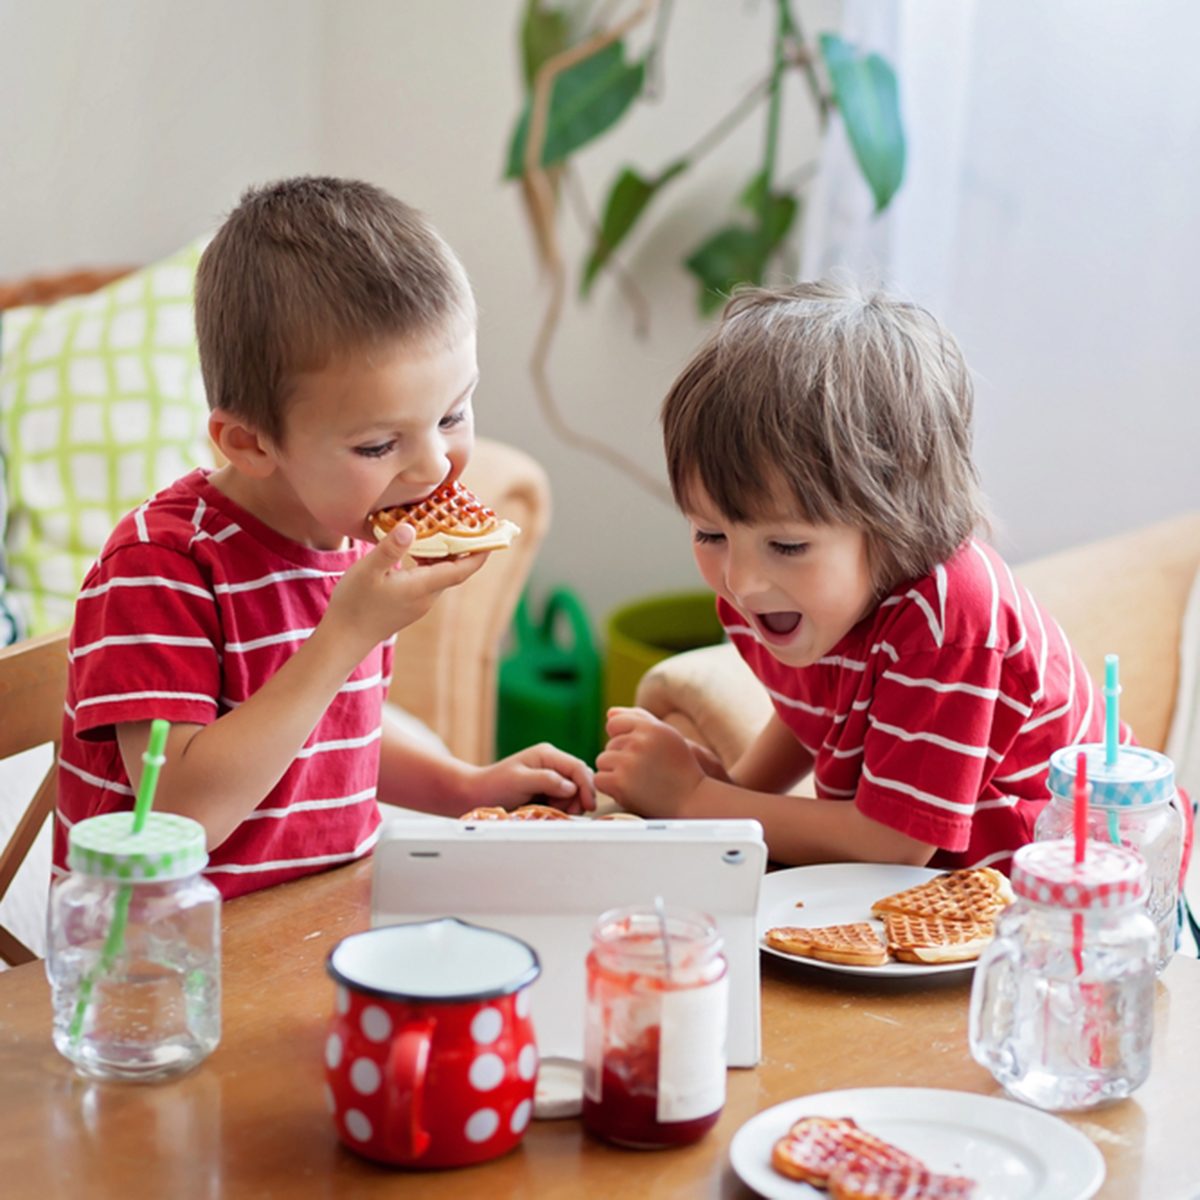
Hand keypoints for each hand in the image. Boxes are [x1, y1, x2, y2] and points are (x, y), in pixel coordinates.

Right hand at [323, 524, 487, 657]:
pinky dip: (430, 562)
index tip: (492, 534)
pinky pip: (429, 579)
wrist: (344, 638)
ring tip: (444, 528)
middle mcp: (427, 596)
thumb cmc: (354, 603)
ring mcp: (419, 603)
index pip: (461, 569)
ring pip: (441, 574)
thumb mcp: (368, 570)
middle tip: (468, 521)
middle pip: (455, 569)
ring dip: (445, 553)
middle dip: (465, 547)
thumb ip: (390, 548)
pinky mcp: (410, 605)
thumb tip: (410, 527)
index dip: (479, 552)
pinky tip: (418, 548)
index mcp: (423, 587)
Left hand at [467, 743, 596, 814]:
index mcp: (547, 754)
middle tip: (564, 811)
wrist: (475, 794)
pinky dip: (561, 808)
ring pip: (574, 792)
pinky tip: (547, 811)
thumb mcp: (520, 781)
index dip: (586, 787)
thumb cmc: (494, 785)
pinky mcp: (546, 790)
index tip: (587, 806)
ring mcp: (550, 777)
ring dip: (568, 805)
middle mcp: (551, 763)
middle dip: (577, 797)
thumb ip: (547, 781)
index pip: (577, 768)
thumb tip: (571, 787)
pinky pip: (564, 800)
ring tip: (550, 810)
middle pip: (580, 780)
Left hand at [595, 706, 706, 817]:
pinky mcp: (620, 782)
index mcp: (651, 727)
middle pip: (609, 744)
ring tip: (636, 780)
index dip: (621, 737)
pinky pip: (599, 779)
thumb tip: (609, 712)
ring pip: (602, 760)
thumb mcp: (666, 735)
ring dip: (613, 772)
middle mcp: (639, 742)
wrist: (692, 799)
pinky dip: (609, 787)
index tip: (635, 751)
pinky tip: (628, 790)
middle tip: (643, 771)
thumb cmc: (679, 766)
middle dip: (620, 757)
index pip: (614, 723)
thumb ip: (639, 718)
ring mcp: (628, 762)